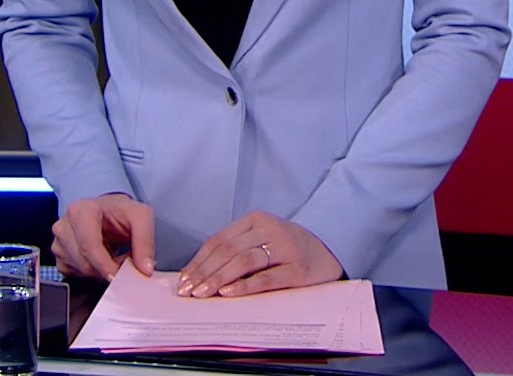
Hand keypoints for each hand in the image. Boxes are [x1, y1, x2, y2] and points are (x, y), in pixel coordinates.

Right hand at [53, 193, 154, 281]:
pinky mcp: (59, 257)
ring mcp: (58, 242)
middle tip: (124, 260)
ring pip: (81, 270)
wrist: (107, 211)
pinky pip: (75, 274)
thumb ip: (145, 242)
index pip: (89, 246)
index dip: (105, 265)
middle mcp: (64, 225)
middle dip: (107, 268)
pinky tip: (100, 259)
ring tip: (113, 255)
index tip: (119, 276)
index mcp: (80, 211)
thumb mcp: (140, 217)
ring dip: (101, 270)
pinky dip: (92, 272)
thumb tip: (145, 269)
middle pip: (84, 262)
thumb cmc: (120, 212)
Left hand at [177, 211, 342, 298]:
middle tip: (188, 291)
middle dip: (204, 272)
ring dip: (218, 279)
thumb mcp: (262, 239)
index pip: (219, 240)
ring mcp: (284, 248)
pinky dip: (245, 286)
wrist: (329, 249)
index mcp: (256, 219)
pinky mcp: (297, 269)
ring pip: (244, 261)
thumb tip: (197, 273)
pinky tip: (229, 293)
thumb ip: (235, 249)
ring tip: (203, 294)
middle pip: (228, 250)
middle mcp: (269, 230)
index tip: (184, 279)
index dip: (199, 260)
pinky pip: (266, 278)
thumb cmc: (287, 247)